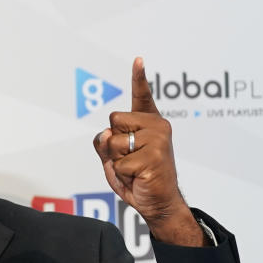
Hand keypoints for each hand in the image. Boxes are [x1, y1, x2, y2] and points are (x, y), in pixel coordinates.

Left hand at [93, 58, 203, 246]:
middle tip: (130, 159)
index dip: (138, 77)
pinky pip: (119, 162)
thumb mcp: (114, 158)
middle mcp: (157, 126)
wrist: (158, 203)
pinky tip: (138, 177)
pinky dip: (122, 174)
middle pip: (113, 120)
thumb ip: (105, 142)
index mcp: (148, 123)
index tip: (138, 59)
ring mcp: (158, 139)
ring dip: (116, 161)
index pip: (141, 96)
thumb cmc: (137, 178)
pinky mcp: (154, 156)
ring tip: (134, 169)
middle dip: (112, 143)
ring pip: (113, 141)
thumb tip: (104, 133)